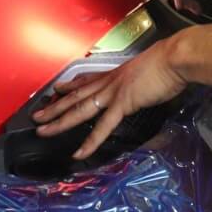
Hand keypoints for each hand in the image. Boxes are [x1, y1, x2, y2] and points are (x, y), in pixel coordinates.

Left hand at [31, 39, 186, 159]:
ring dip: (59, 121)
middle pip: (75, 96)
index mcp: (116, 74)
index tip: (57, 89)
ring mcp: (113, 92)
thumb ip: (142, 81)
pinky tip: (79, 153)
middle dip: (54, 106)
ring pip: (79, 109)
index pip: (87, 80)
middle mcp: (109, 81)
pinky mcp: (122, 104)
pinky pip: (103, 127)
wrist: (175, 59)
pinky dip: (90, 142)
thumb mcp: (149, 70)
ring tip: (43, 130)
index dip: (70, 86)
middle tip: (37, 115)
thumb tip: (146, 87)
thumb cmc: (169, 63)